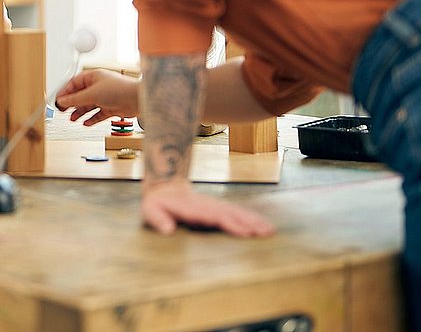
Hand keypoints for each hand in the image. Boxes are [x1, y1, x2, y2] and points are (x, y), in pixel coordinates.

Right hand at [55, 69, 137, 125]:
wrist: (137, 99)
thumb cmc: (119, 90)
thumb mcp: (91, 94)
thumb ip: (75, 99)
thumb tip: (62, 101)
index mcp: (93, 76)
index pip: (74, 83)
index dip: (65, 92)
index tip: (58, 101)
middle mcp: (98, 86)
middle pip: (80, 95)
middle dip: (71, 104)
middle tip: (63, 111)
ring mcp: (105, 97)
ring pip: (88, 105)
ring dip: (80, 112)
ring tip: (73, 119)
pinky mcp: (111, 107)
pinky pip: (97, 114)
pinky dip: (91, 118)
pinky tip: (85, 123)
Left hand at [142, 180, 274, 237]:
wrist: (164, 186)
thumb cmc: (157, 203)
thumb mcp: (150, 210)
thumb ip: (158, 220)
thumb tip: (167, 230)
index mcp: (194, 209)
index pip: (215, 217)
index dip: (230, 223)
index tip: (245, 232)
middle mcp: (207, 207)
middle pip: (231, 214)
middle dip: (249, 223)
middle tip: (265, 232)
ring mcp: (214, 206)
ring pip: (237, 212)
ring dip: (254, 220)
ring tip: (270, 230)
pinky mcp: (218, 208)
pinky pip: (237, 212)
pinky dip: (251, 218)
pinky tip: (262, 224)